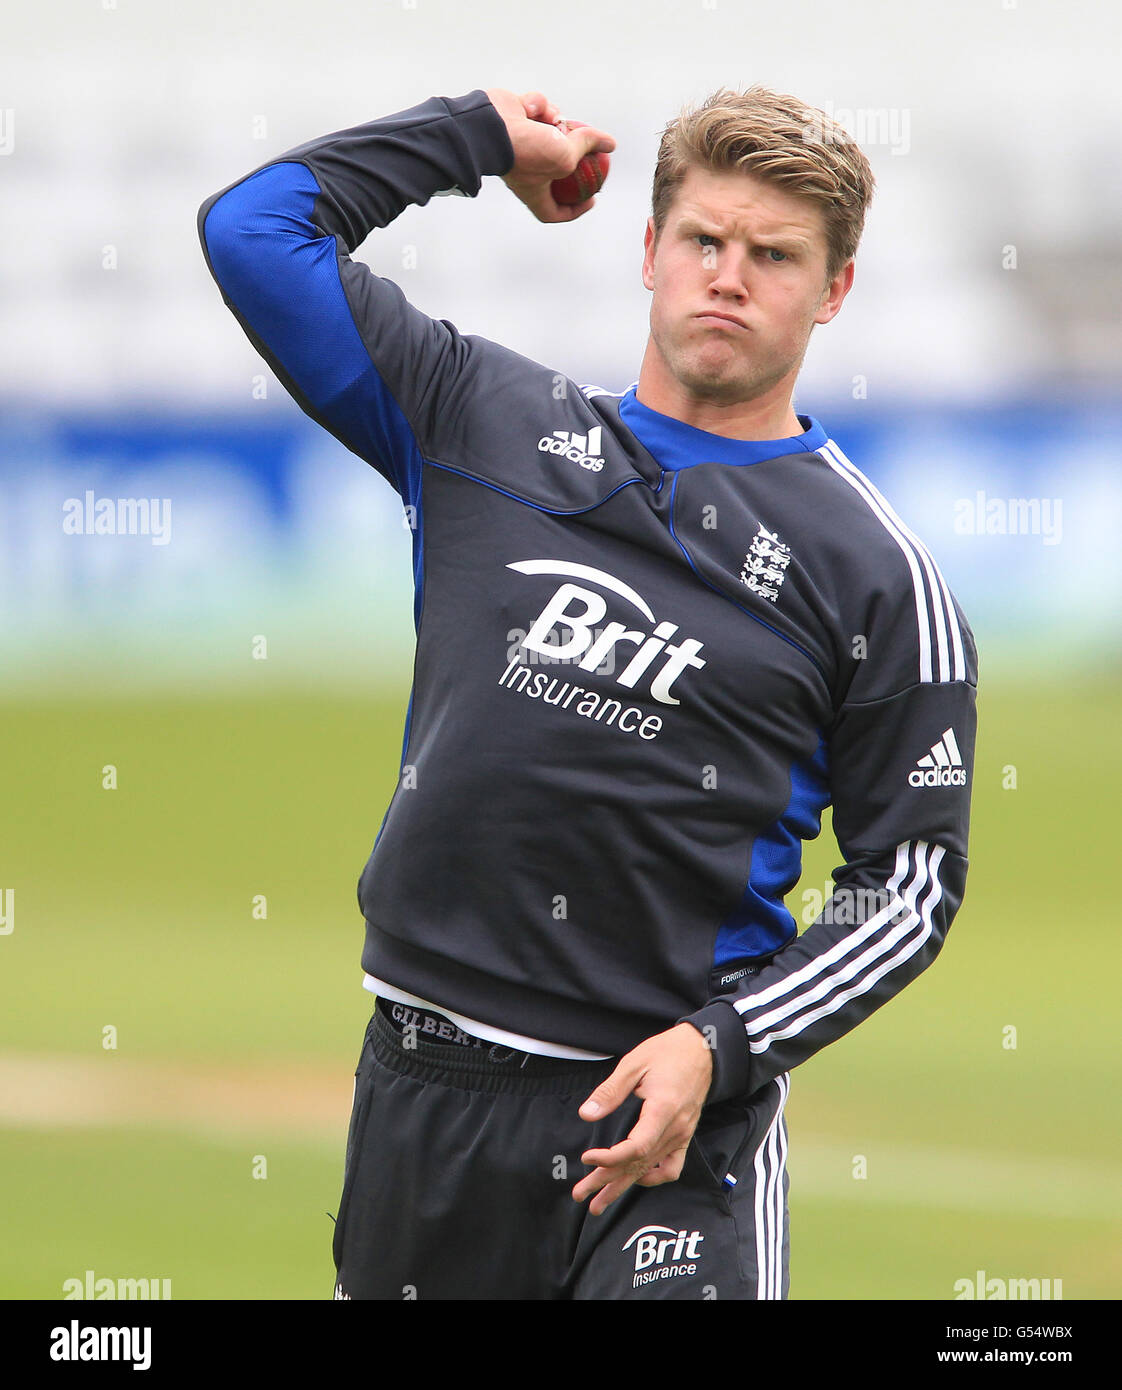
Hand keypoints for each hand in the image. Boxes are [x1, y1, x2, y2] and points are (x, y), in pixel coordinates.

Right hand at [483, 87, 614, 222]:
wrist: (490, 124)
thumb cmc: (525, 149)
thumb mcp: (566, 155)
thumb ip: (588, 146)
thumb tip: (610, 143)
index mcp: (533, 191)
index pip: (555, 211)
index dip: (575, 210)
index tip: (592, 198)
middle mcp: (526, 170)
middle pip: (558, 167)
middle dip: (573, 152)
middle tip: (588, 145)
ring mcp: (521, 144)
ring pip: (552, 130)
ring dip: (557, 121)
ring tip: (552, 119)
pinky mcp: (517, 119)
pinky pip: (538, 110)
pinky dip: (539, 106)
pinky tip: (532, 107)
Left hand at [571, 1022, 712, 1215]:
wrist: (701, 1050)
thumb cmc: (667, 1053)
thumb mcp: (634, 1064)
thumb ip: (611, 1091)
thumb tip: (587, 1114)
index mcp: (663, 1110)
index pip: (636, 1148)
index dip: (610, 1158)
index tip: (587, 1158)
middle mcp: (675, 1128)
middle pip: (638, 1165)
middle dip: (607, 1183)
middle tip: (581, 1195)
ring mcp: (682, 1134)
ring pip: (649, 1169)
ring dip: (623, 1186)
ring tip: (600, 1201)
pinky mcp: (684, 1135)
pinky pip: (672, 1166)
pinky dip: (654, 1177)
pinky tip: (637, 1180)